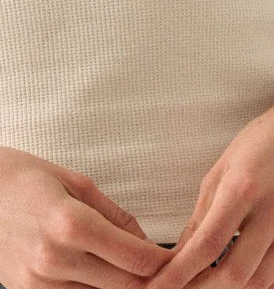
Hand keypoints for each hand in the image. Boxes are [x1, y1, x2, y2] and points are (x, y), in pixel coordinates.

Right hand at [0, 141, 173, 288]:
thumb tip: (142, 240)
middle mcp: (55, 260)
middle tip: (168, 268)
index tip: (181, 257)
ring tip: (131, 268)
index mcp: (69, 222)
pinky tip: (97, 272)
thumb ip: (110, 212)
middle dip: (150, 280)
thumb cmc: (12, 172)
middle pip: (126, 287)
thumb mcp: (69, 177)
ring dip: (121, 287)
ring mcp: (38, 284)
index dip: (166, 262)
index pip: (138, 259)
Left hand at [146, 105, 273, 288]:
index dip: (180, 272)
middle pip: (235, 273)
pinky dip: (251, 282)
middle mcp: (268, 214)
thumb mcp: (220, 173)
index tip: (158, 286)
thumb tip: (179, 251)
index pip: (206, 243)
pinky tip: (231, 279)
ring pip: (258, 280)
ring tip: (199, 286)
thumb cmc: (255, 147)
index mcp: (240, 191)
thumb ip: (201, 215)